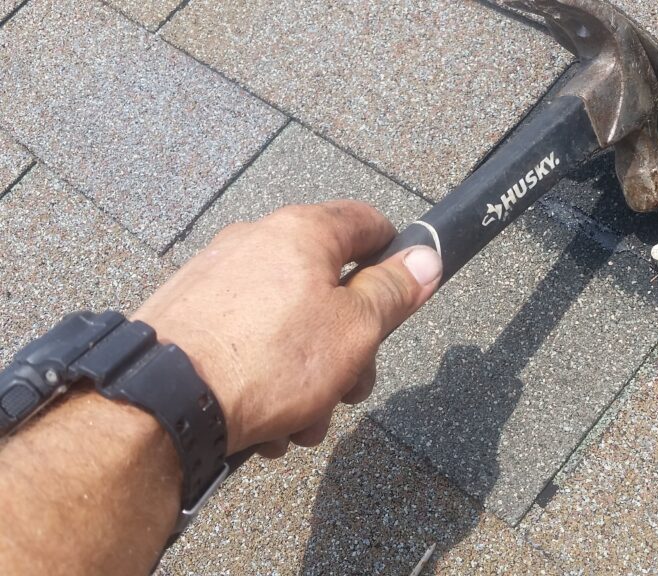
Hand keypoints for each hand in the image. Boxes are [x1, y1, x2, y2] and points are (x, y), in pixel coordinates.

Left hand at [133, 201, 440, 456]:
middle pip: (326, 285)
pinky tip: (262, 421)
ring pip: (287, 322)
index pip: (367, 221)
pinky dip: (263, 375)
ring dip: (307, 373)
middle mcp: (254, 242)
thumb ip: (393, 291)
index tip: (402, 292)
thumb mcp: (355, 329)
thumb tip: (427, 257)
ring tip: (300, 420)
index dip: (395, 254)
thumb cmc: (270, 361)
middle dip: (349, 343)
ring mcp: (215, 277)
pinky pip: (245, 340)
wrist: (163, 403)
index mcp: (302, 233)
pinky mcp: (186, 315)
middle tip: (350, 387)